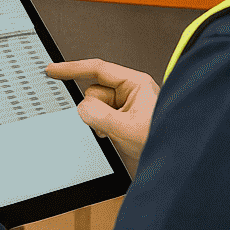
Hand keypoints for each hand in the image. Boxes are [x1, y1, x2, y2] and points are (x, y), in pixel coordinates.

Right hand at [45, 58, 158, 175]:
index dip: (73, 68)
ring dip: (99, 122)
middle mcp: (130, 92)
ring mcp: (125, 107)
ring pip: (94, 108)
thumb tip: (82, 108)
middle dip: (95, 110)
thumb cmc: (163, 139)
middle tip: (107, 124)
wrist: (175, 161)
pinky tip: (113, 136)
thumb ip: (100, 116)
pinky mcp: (121, 120)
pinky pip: (99, 119)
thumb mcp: (128, 129)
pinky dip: (100, 128)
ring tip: (116, 133)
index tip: (54, 70)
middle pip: (94, 92)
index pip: (98, 69)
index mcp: (135, 84)